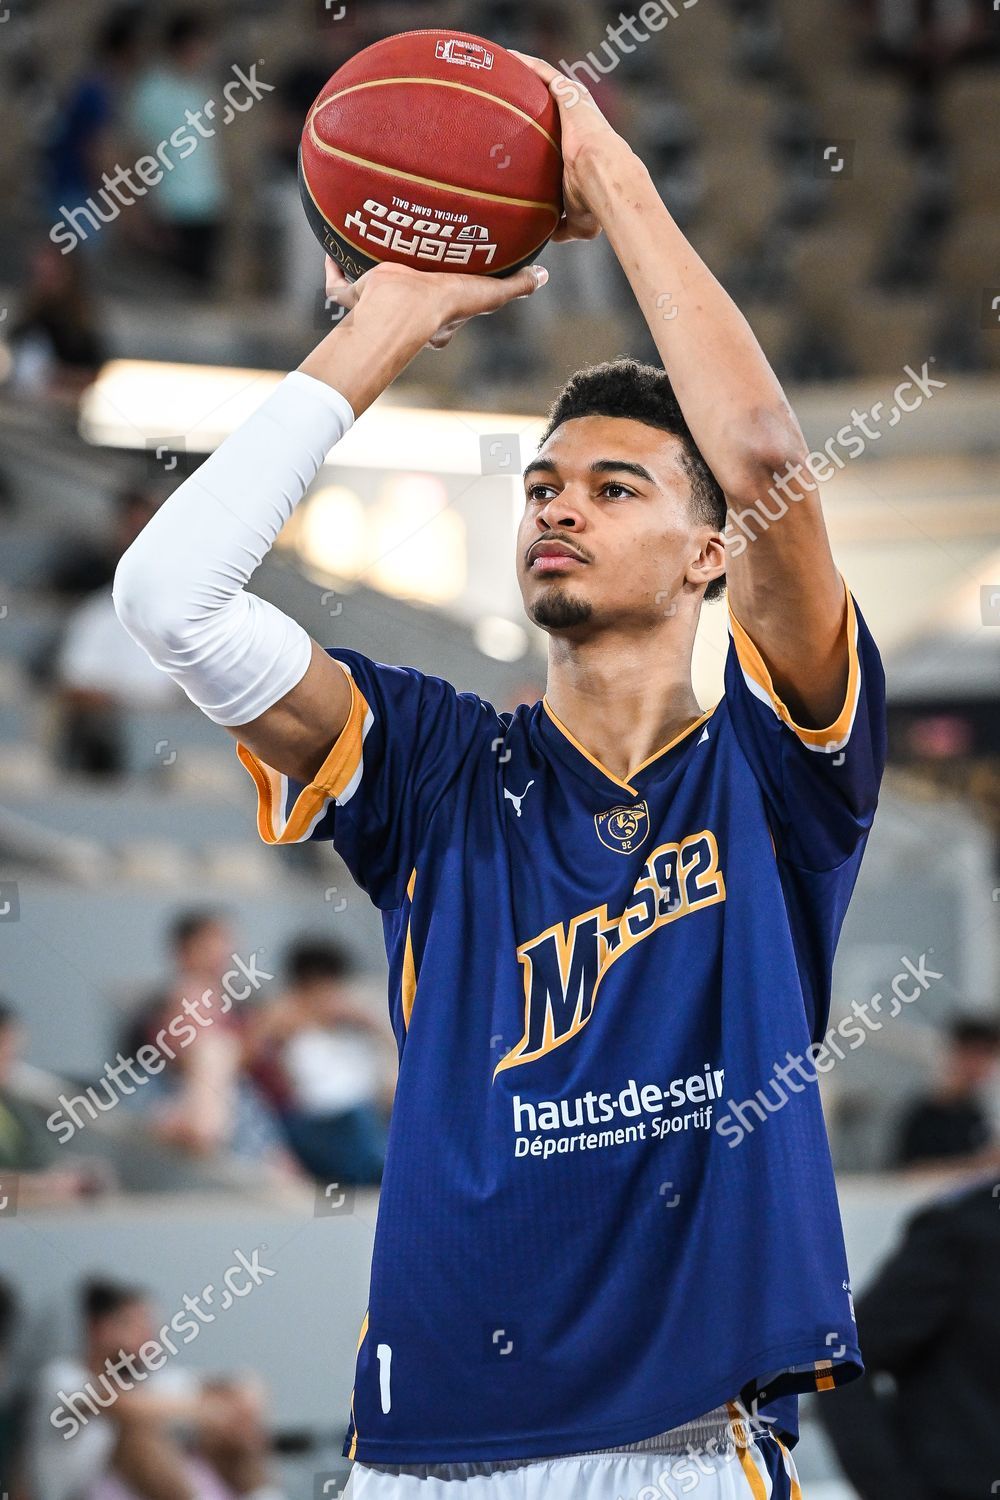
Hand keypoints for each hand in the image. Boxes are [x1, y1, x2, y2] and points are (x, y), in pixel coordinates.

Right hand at [323, 255, 547, 350]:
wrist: (403, 307)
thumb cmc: (446, 304)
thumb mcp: (489, 293)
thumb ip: (517, 285)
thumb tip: (545, 274)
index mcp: (437, 316)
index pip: (444, 313)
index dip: (449, 299)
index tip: (450, 280)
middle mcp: (407, 314)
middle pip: (406, 302)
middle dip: (406, 284)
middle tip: (407, 255)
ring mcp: (378, 306)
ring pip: (368, 293)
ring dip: (366, 273)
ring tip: (367, 242)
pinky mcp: (356, 295)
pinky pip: (337, 285)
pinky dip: (332, 268)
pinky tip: (330, 247)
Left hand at [510, 52, 631, 241]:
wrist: (604, 179)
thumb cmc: (594, 202)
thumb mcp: (577, 219)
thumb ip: (562, 225)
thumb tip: (550, 236)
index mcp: (580, 147)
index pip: (558, 134)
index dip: (540, 131)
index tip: (519, 133)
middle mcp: (578, 121)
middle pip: (549, 103)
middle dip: (530, 98)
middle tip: (507, 96)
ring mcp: (574, 104)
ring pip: (545, 82)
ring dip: (526, 73)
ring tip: (501, 66)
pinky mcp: (570, 93)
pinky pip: (543, 73)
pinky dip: (526, 65)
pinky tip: (507, 58)